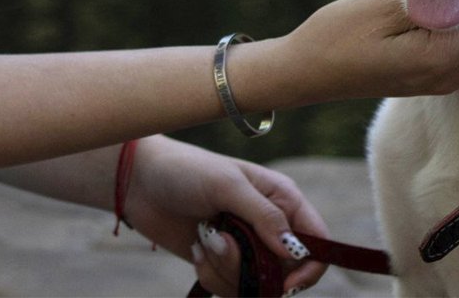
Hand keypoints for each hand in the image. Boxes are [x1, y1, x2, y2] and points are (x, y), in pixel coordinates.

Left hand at [124, 137, 328, 295]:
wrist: (141, 183)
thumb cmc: (188, 171)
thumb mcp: (228, 185)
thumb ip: (264, 216)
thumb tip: (295, 251)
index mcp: (283, 200)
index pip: (317, 241)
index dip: (310, 267)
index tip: (286, 283)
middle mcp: (270, 226)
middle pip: (285, 272)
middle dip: (252, 268)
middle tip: (221, 244)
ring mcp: (246, 247)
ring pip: (255, 285)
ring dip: (225, 270)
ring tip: (204, 240)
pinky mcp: (222, 263)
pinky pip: (230, 289)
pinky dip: (211, 276)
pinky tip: (197, 249)